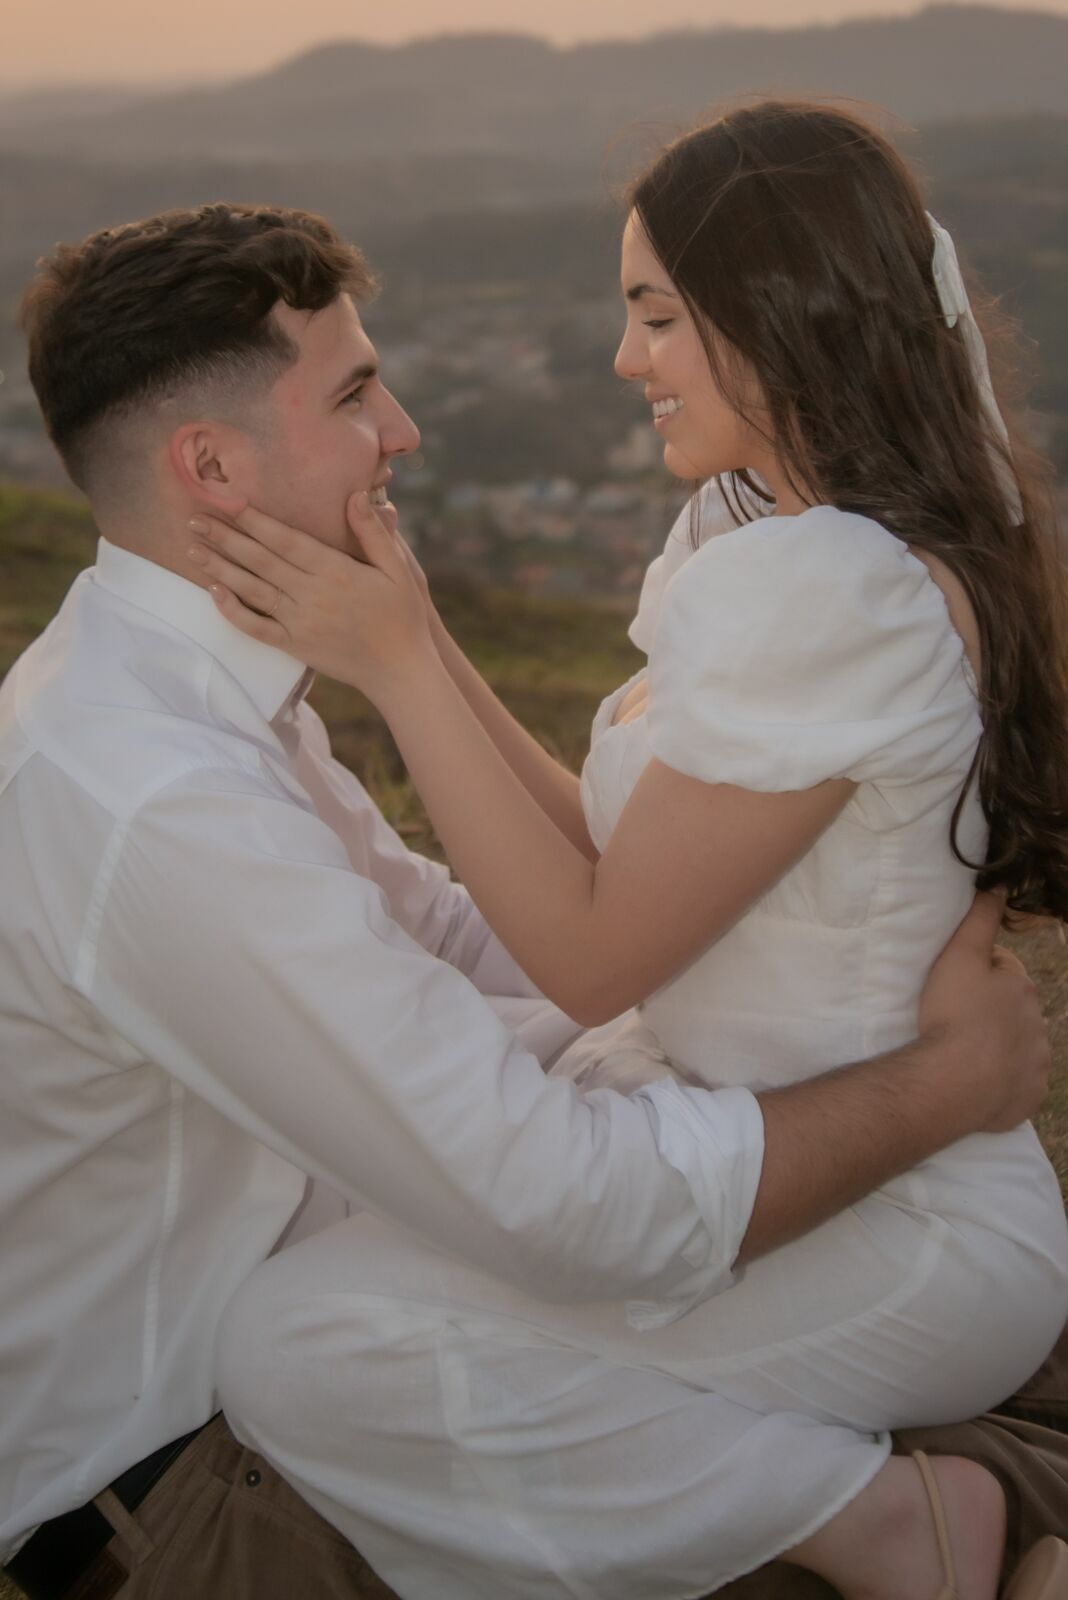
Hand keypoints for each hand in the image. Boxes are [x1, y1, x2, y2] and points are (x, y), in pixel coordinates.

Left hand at [187, 493, 436, 699]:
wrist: (400, 670)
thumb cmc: (402, 616)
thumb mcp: (398, 569)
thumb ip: (374, 533)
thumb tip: (355, 495)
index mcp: (336, 570)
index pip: (286, 539)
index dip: (255, 519)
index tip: (229, 500)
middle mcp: (312, 594)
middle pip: (261, 560)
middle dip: (225, 537)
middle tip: (194, 518)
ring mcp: (301, 622)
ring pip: (252, 590)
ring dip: (220, 568)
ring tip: (192, 549)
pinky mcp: (295, 646)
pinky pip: (257, 628)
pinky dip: (233, 612)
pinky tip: (214, 593)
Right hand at [919, 891, 1050, 1132]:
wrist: (954, 1082)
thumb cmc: (953, 1015)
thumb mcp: (960, 956)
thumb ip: (980, 919)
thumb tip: (999, 885)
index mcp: (1023, 989)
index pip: (1002, 971)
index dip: (977, 975)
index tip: (952, 988)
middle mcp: (1039, 1026)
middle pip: (1011, 1010)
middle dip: (989, 1011)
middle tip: (953, 1020)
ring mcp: (1037, 1065)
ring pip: (1017, 1047)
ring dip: (997, 1046)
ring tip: (962, 1053)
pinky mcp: (1030, 1097)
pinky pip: (1017, 1084)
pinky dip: (1002, 1081)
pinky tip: (977, 1080)